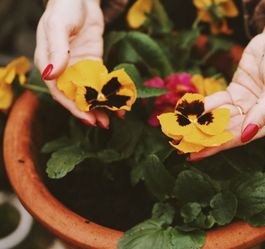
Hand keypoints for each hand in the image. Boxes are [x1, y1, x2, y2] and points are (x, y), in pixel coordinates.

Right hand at [34, 0, 109, 127]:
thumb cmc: (65, 7)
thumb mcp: (58, 25)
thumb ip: (56, 49)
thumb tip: (51, 74)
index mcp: (48, 63)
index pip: (59, 91)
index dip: (73, 107)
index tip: (88, 118)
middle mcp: (63, 69)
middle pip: (75, 95)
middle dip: (89, 111)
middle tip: (104, 124)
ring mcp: (79, 67)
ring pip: (89, 91)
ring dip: (100, 105)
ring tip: (114, 117)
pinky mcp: (93, 63)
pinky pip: (100, 81)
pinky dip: (108, 92)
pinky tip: (118, 101)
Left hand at [190, 2, 264, 160]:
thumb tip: (246, 134)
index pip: (240, 137)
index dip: (217, 146)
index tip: (195, 155)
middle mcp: (258, 116)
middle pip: (227, 131)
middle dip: (203, 138)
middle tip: (180, 145)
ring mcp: (246, 104)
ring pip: (219, 117)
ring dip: (200, 123)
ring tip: (179, 131)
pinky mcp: (236, 92)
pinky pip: (218, 101)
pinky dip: (204, 106)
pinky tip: (189, 110)